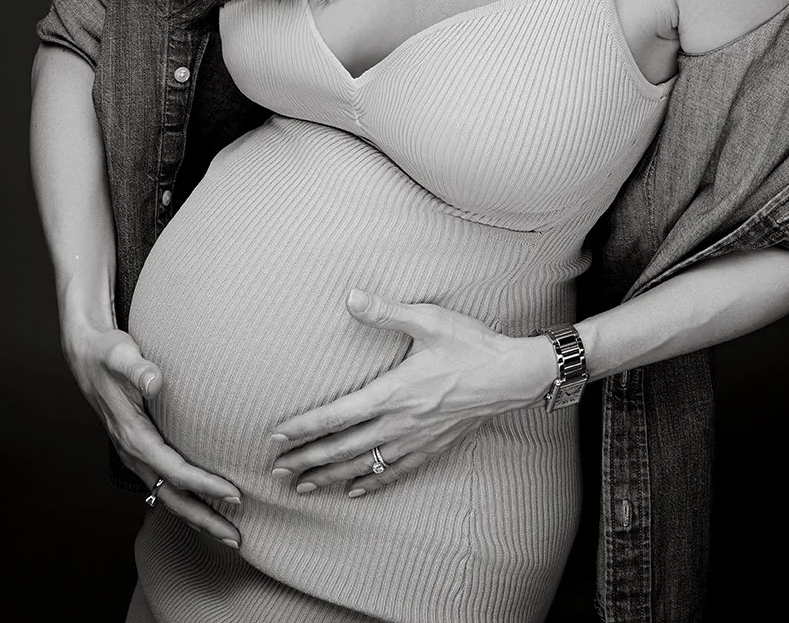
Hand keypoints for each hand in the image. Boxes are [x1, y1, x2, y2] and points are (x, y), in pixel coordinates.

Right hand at [64, 319, 241, 544]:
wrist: (85, 356)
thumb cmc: (107, 355)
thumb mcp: (120, 355)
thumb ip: (137, 369)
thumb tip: (155, 381)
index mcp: (133, 436)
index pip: (174, 470)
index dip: (203, 485)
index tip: (234, 494)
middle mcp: (133, 452)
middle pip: (171, 496)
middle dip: (203, 519)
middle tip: (236, 539)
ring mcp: (135, 455)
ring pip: (167, 495)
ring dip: (196, 516)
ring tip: (227, 534)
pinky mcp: (140, 450)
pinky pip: (163, 484)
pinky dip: (185, 500)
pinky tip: (203, 507)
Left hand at [266, 288, 552, 496]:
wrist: (511, 375)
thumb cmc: (470, 344)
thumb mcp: (428, 320)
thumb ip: (386, 312)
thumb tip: (350, 297)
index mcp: (395, 392)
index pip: (339, 415)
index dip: (306, 427)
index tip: (278, 437)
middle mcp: (401, 422)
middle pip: (345, 447)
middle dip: (309, 459)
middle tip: (277, 470)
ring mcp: (416, 439)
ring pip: (365, 465)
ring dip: (331, 476)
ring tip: (304, 486)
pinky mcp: (432, 447)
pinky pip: (395, 472)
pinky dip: (372, 483)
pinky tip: (354, 491)